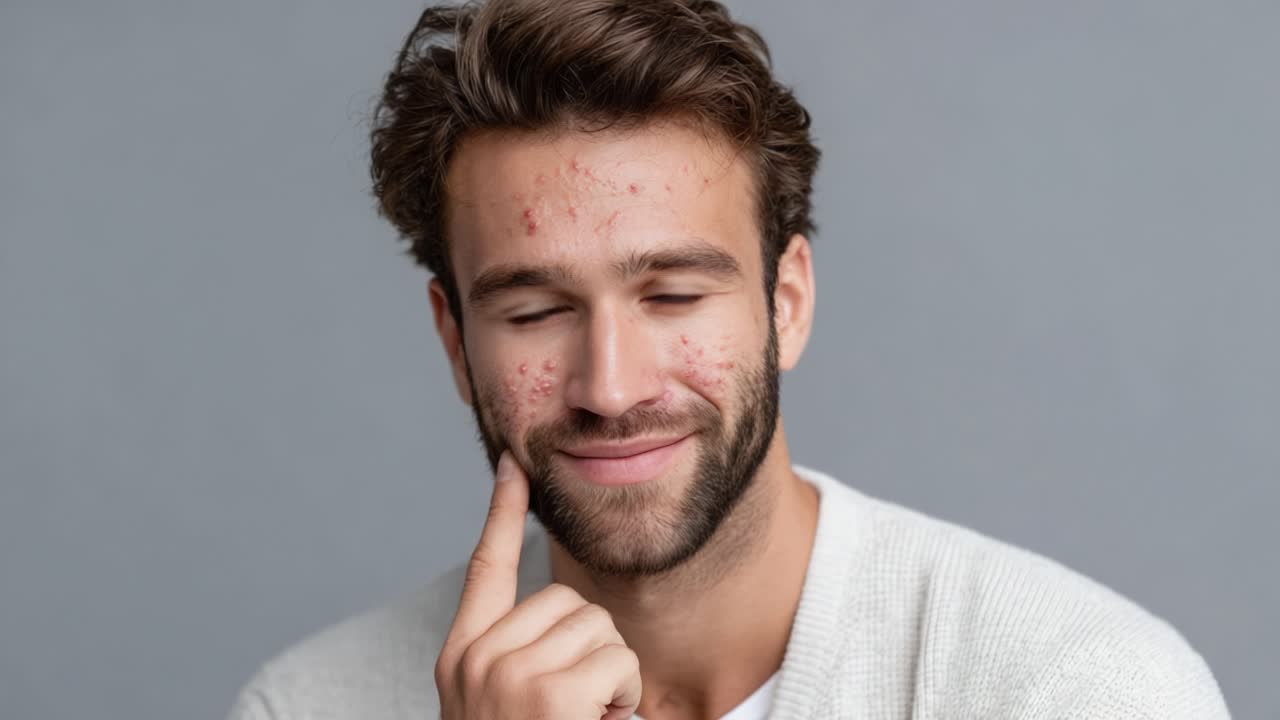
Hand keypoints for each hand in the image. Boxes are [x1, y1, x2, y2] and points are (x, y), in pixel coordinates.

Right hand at [435, 452, 642, 719]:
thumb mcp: (496, 702)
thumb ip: (515, 656)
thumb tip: (565, 617)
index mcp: (459, 657)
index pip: (485, 567)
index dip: (502, 511)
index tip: (514, 464)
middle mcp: (478, 660)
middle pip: (565, 596)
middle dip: (589, 644)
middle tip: (579, 703)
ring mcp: (512, 676)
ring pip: (597, 624)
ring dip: (611, 673)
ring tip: (588, 716)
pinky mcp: (552, 697)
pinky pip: (620, 660)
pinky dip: (626, 696)